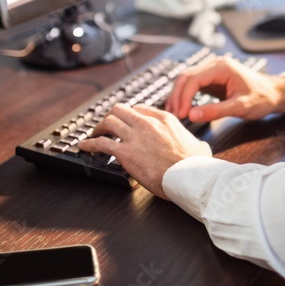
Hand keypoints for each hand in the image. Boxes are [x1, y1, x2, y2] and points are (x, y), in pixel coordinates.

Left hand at [77, 103, 211, 199]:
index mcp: (164, 119)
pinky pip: (101, 143)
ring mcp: (135, 136)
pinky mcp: (125, 152)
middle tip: (105, 125)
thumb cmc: (195, 165)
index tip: (124, 121)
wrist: (189, 177)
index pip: (139, 108)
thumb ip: (195, 142)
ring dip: (98, 128)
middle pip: (120, 110)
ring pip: (108, 122)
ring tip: (93, 134)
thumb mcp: (199, 146)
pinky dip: (90, 144)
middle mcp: (147, 123)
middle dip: (110, 117)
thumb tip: (200, 147)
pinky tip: (84, 147)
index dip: (128, 114)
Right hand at [165, 57, 284, 122]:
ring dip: (179, 95)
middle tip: (174, 115)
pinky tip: (183, 108)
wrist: (274, 93)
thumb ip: (216, 111)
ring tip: (175, 113)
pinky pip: (194, 84)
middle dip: (178, 96)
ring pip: (187, 80)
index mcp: (221, 67)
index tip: (181, 114)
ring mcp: (212, 70)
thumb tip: (192, 115)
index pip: (193, 79)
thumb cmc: (261, 98)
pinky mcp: (212, 78)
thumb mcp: (240, 107)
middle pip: (186, 77)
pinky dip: (186, 95)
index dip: (184, 97)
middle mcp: (214, 64)